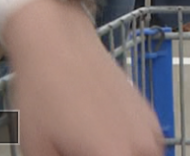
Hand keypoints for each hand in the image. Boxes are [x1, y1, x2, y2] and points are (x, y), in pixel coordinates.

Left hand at [4, 0, 163, 155]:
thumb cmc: (43, 95)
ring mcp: (151, 131)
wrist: (59, 44)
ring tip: (85, 149)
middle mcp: (143, 147)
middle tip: (75, 154)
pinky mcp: (150, 117)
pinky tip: (98, 144)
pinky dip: (127, 154)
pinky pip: (146, 151)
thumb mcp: (39, 151)